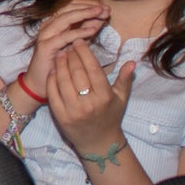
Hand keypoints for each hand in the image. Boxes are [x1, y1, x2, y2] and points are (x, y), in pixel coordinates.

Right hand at [23, 0, 108, 99]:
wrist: (42, 82)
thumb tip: (103, 16)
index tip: (106, 8)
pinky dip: (78, 32)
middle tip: (105, 8)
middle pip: (69, 7)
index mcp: (56, 22)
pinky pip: (63, 36)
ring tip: (100, 13)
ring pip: (65, 18)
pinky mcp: (45, 46)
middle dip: (89, 6)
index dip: (89, 4)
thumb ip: (88, 29)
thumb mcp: (78, 42)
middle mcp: (49, 25)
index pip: (73, 5)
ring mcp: (46, 34)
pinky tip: (91, 31)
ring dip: (84, 14)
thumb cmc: (60, 63)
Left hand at [48, 43, 135, 159]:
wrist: (98, 143)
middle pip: (76, 72)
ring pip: (63, 80)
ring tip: (60, 54)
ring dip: (60, 64)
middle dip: (71, 55)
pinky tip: (53, 70)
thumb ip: (125, 79)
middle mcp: (89, 103)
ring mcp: (73, 111)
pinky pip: (53, 93)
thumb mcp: (121, 98)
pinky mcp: (60, 117)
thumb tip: (132, 62)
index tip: (79, 41)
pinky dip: (51, 79)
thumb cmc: (110, 117)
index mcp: (104, 96)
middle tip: (68, 45)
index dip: (84, 52)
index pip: (92, 68)